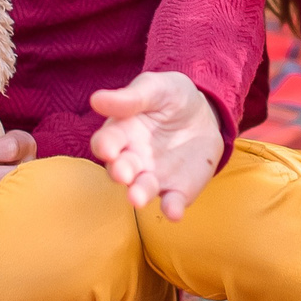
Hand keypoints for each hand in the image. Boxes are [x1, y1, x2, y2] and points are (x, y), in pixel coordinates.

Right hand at [89, 71, 223, 219]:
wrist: (203, 114)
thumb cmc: (170, 97)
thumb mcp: (155, 88)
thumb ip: (130, 97)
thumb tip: (96, 99)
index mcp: (121, 133)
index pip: (106, 142)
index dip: (105, 146)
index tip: (107, 148)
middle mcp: (132, 160)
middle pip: (120, 170)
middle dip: (119, 172)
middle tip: (122, 174)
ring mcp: (153, 177)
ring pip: (142, 190)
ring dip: (139, 195)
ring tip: (137, 198)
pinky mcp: (176, 190)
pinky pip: (171, 202)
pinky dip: (171, 209)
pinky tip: (173, 212)